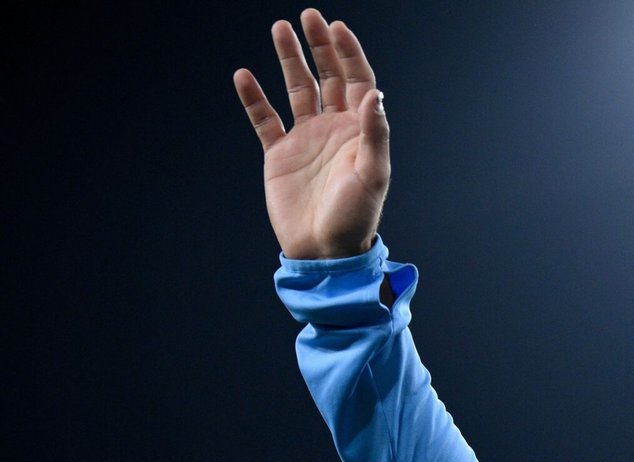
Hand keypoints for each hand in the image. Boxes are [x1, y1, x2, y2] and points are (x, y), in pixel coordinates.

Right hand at [234, 9, 389, 258]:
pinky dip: (254, 98)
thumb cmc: (355, 216)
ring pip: (297, 90)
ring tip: (280, 28)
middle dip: (319, 46)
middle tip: (309, 17)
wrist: (324, 250)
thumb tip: (375, 94)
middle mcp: (334, 129)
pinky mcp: (280, 154)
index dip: (348, 54)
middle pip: (327, 77)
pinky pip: (264, 119)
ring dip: (289, 60)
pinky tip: (244, 75)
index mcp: (361, 131)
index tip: (336, 27)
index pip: (357, 81)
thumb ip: (375, 133)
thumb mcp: (373, 175)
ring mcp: (306, 139)